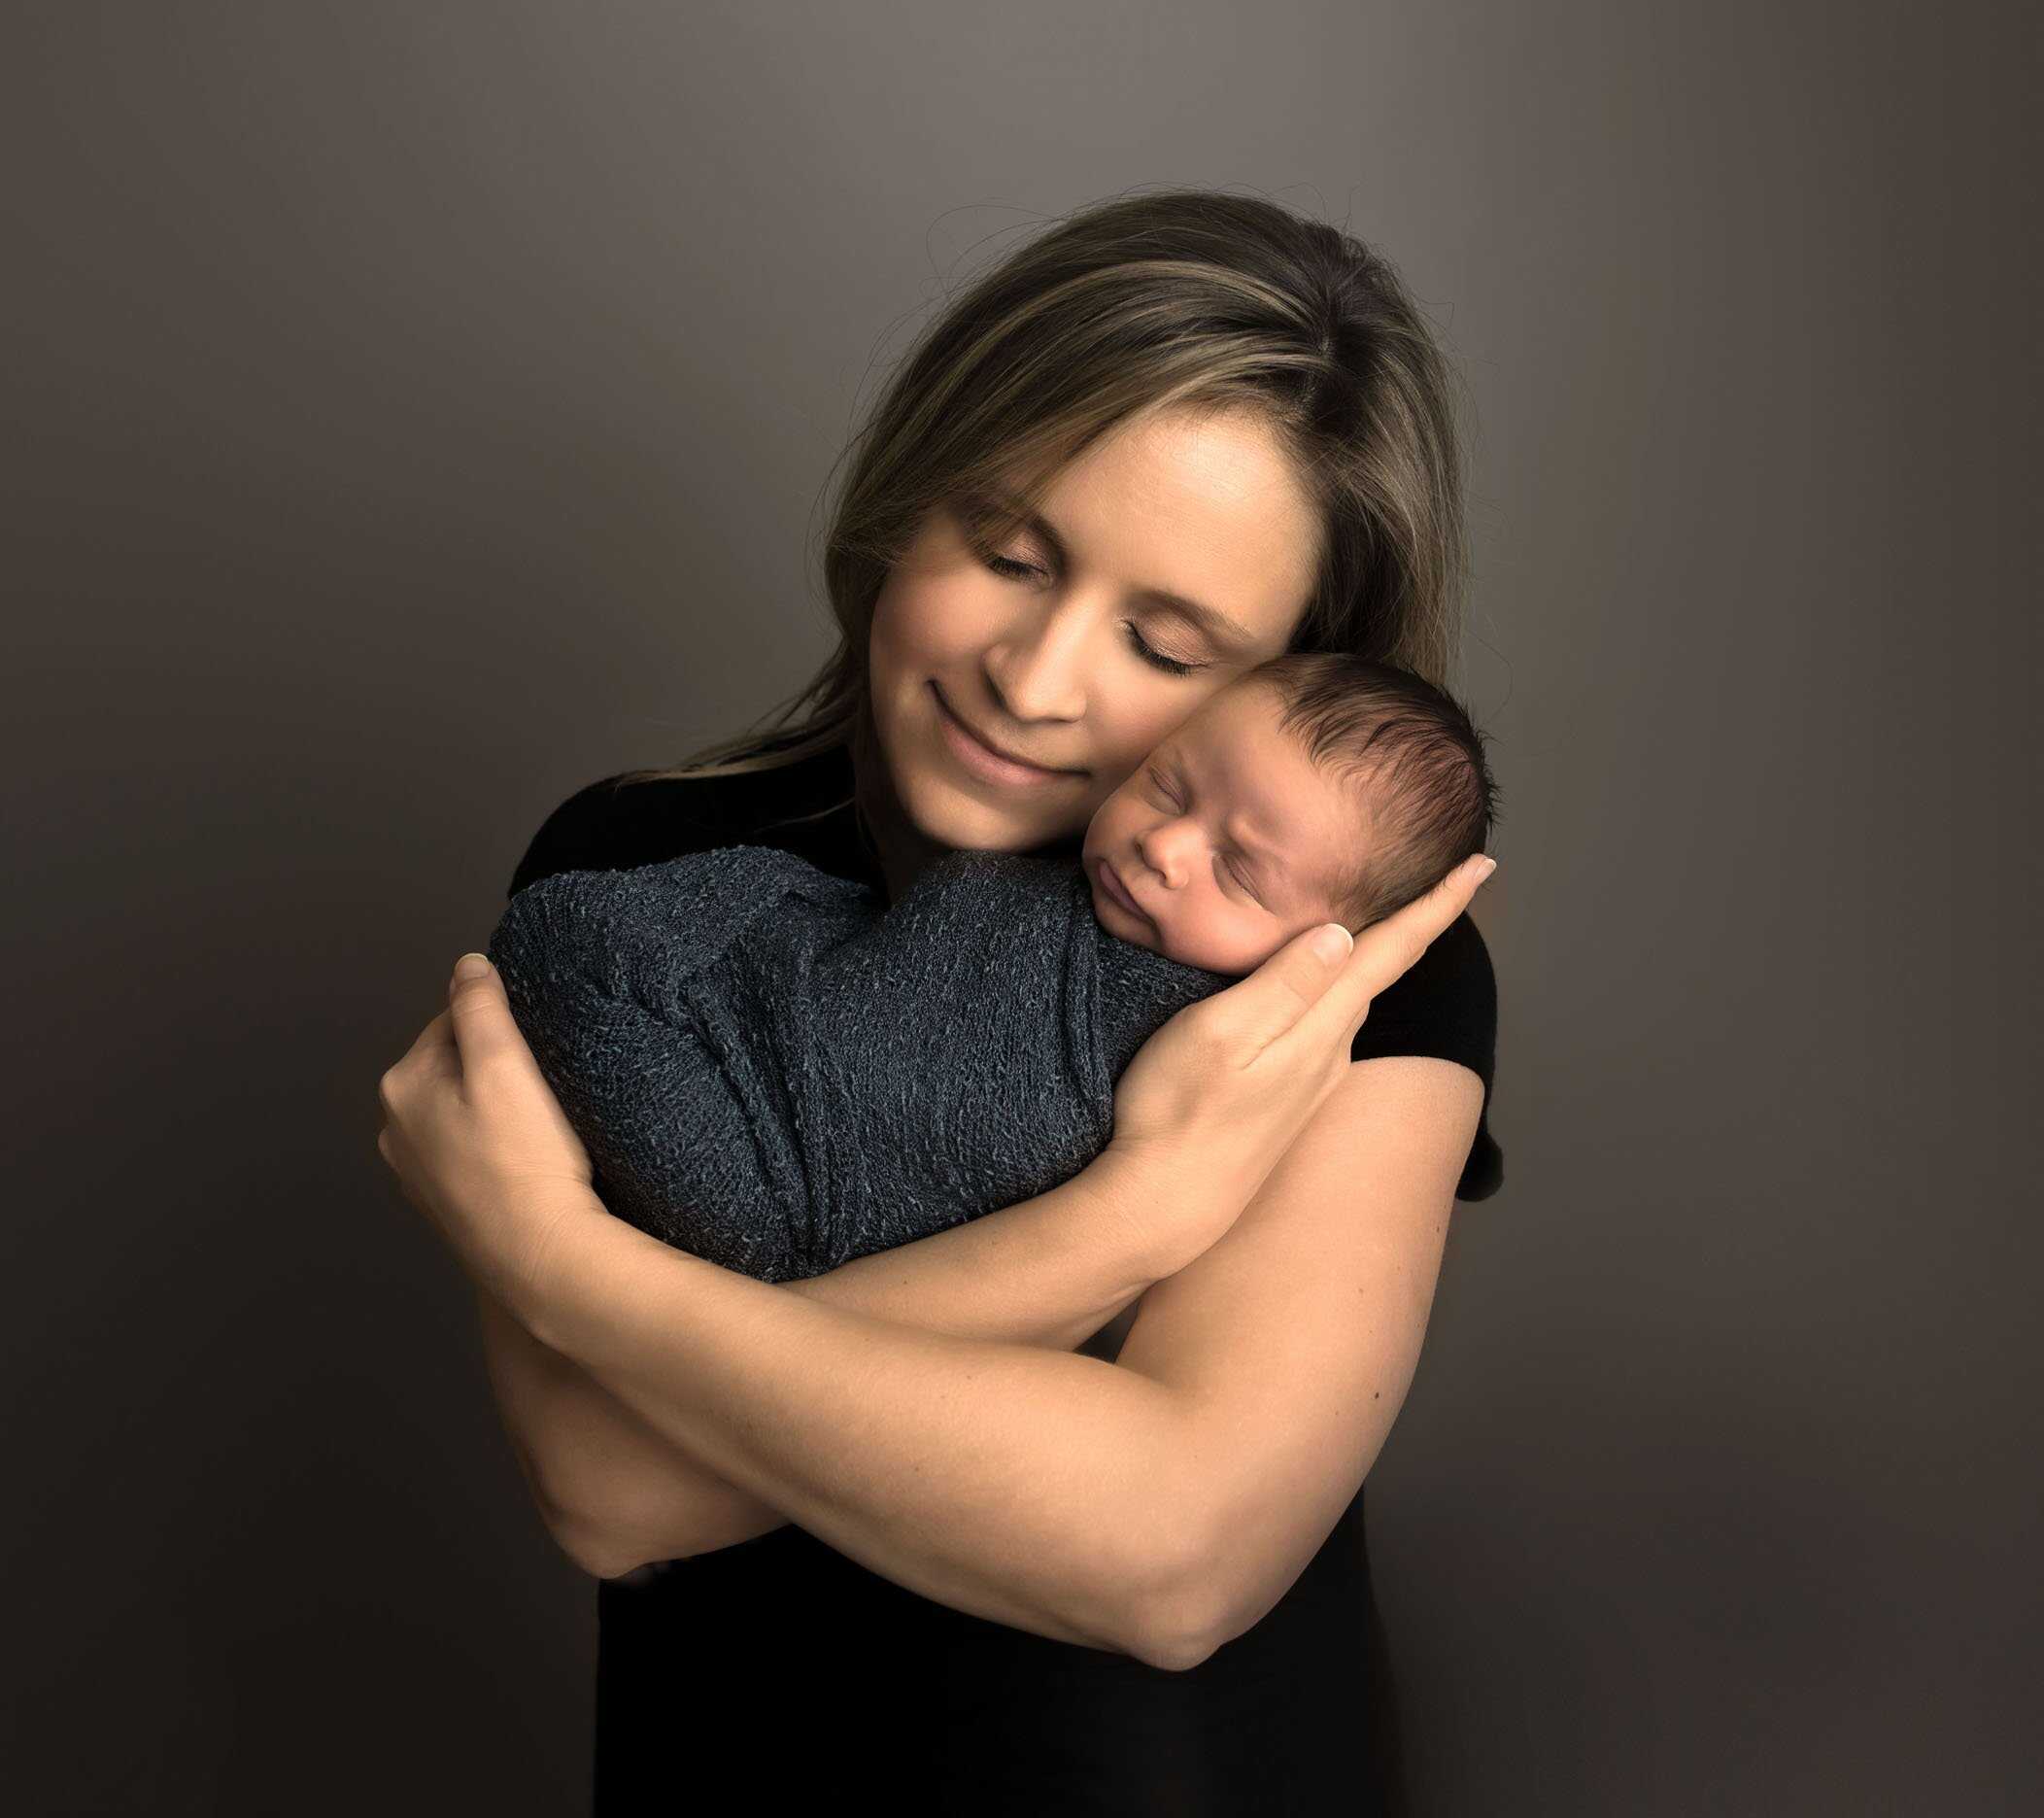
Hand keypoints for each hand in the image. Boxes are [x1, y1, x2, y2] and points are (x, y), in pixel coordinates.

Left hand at [376, 953, 596, 1305]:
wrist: (537, 1254)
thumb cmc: (524, 1158)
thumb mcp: (504, 1063)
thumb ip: (480, 1005)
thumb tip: (467, 965)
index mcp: (401, 1084)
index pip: (453, 1022)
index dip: (502, 1027)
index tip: (539, 1052)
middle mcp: (393, 1128)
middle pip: (454, 1067)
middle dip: (495, 1069)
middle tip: (543, 1088)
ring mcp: (414, 1171)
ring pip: (461, 1111)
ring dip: (495, 1108)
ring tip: (538, 1126)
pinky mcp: (441, 1203)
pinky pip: (467, 1152)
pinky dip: (493, 1147)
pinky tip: (524, 1161)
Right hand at [1108, 855, 1496, 1270]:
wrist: (1162, 1206)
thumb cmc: (1177, 1113)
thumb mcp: (1220, 1033)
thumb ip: (1284, 985)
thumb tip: (1341, 933)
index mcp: (1321, 1026)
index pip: (1394, 951)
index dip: (1439, 904)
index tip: (1484, 864)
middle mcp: (1331, 1052)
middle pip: (1384, 972)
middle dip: (1418, 922)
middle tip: (1446, 876)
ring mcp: (1311, 1081)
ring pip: (1354, 1000)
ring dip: (1378, 958)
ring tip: (1391, 919)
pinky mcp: (1287, 1100)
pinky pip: (1327, 1027)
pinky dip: (1340, 993)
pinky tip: (1323, 989)